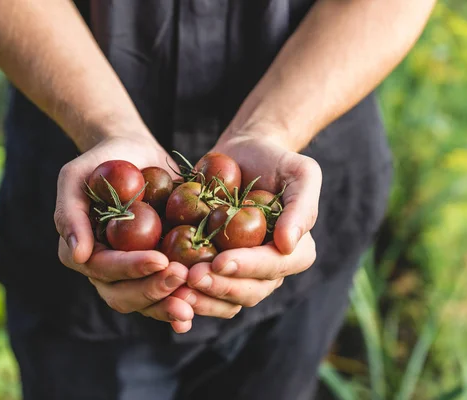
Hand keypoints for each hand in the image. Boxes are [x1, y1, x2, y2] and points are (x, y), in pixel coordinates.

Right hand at [54, 135, 193, 332]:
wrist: (136, 155)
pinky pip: (165, 295)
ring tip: (193, 299)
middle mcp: (105, 270)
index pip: (104, 268)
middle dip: (152, 290)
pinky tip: (198, 306)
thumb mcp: (76, 176)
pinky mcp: (155, 270)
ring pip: (144, 303)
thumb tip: (78, 254)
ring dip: (167, 304)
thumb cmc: (103, 161)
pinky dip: (179, 302)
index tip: (160, 260)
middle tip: (182, 277)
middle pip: (123, 295)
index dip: (131, 268)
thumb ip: (70, 212)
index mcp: (82, 252)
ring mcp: (131, 274)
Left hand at [172, 131, 320, 317]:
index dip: (248, 267)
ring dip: (202, 299)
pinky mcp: (214, 270)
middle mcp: (269, 271)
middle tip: (192, 278)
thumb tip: (288, 244)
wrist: (240, 156)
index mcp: (295, 253)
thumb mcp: (300, 173)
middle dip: (220, 287)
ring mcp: (240, 274)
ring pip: (225, 300)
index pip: (274, 267)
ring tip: (175, 288)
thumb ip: (301, 207)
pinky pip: (203, 292)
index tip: (221, 262)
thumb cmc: (275, 160)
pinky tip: (165, 286)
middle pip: (249, 292)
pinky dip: (185, 293)